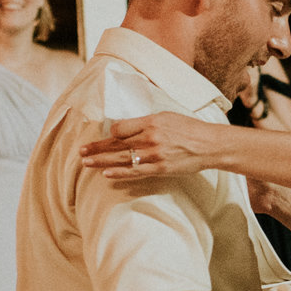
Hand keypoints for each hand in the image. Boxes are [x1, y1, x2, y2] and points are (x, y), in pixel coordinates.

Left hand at [80, 111, 220, 181]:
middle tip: (81, 152)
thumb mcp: (167, 116)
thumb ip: (147, 122)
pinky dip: (120, 173)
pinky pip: (135, 172)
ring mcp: (154, 154)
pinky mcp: (160, 168)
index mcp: (151, 121)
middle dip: (97, 148)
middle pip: (116, 143)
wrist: (209, 145)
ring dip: (102, 161)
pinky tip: (106, 174)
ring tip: (86, 163)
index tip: (106, 137)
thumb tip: (126, 128)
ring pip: (122, 158)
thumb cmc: (190, 129)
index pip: (121, 128)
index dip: (110, 133)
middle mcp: (150, 137)